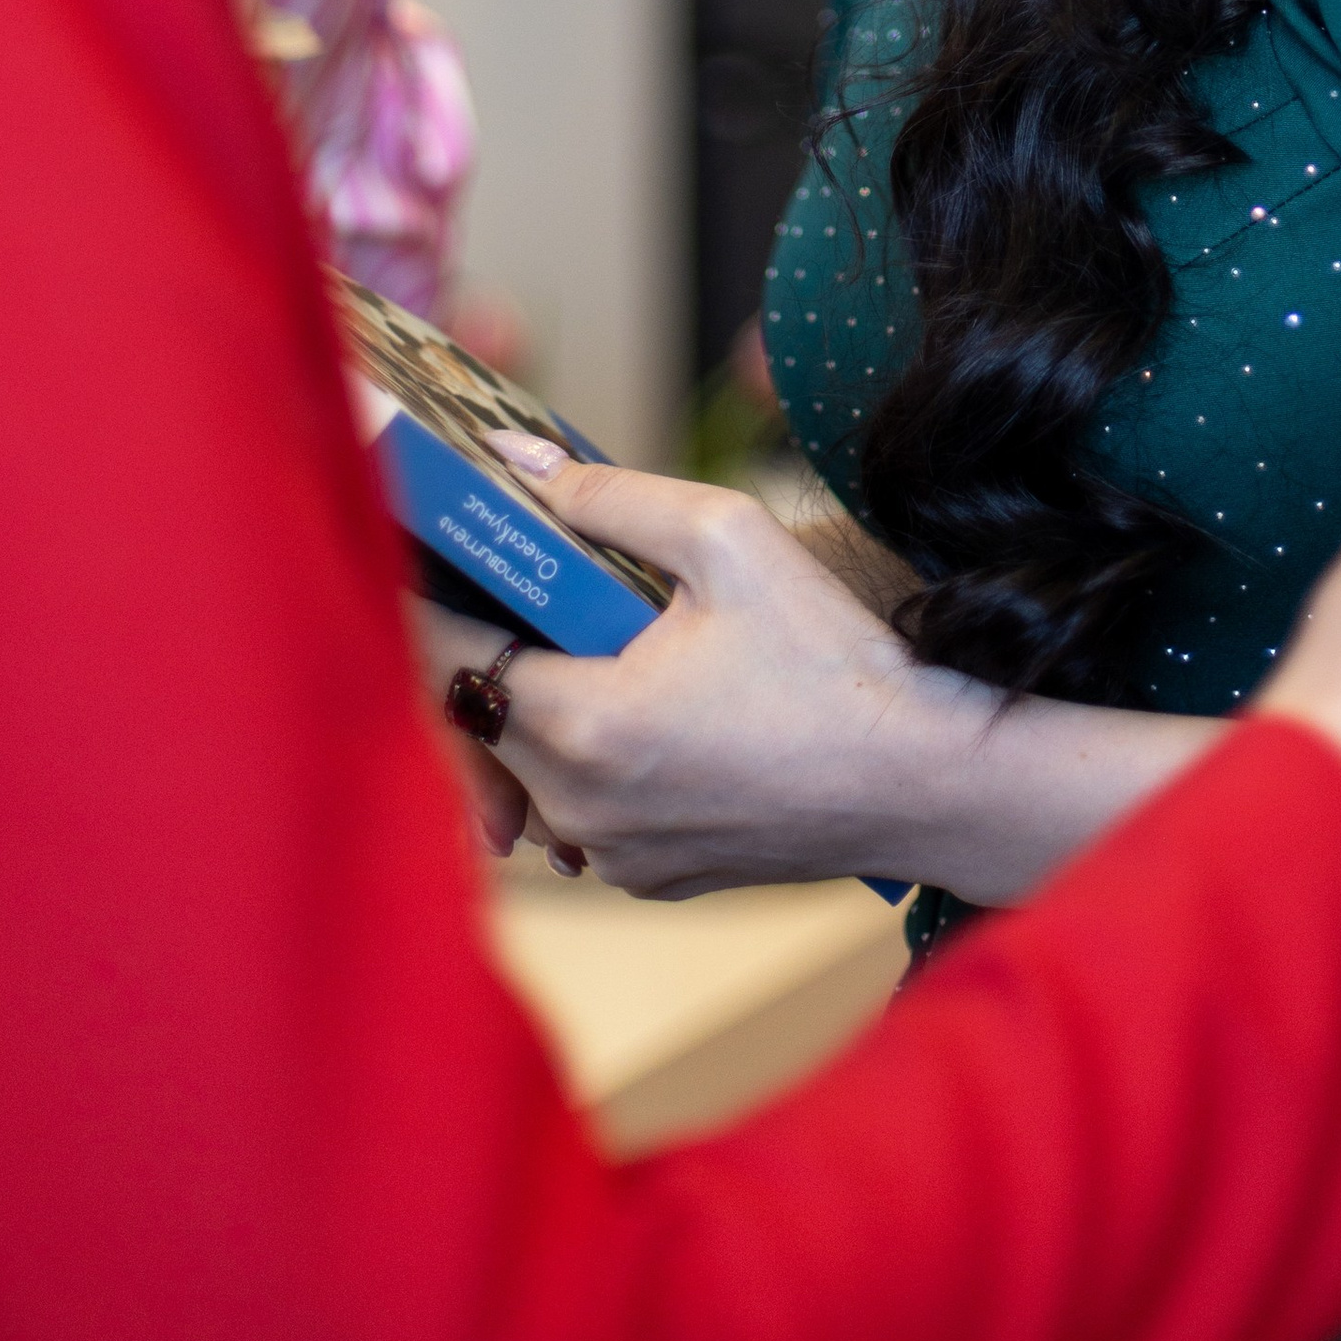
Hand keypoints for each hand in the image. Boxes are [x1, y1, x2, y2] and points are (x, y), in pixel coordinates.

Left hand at [415, 457, 934, 897]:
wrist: (922, 779)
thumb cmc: (833, 661)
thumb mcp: (728, 539)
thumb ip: (609, 497)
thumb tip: (515, 462)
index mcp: (585, 725)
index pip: (448, 657)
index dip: (425, 597)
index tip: (417, 554)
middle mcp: (581, 808)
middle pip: (476, 719)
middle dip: (476, 648)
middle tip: (502, 585)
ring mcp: (615, 856)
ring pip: (521, 773)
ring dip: (528, 710)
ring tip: (571, 643)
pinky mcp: (652, 878)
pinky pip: (578, 815)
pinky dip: (581, 762)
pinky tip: (632, 710)